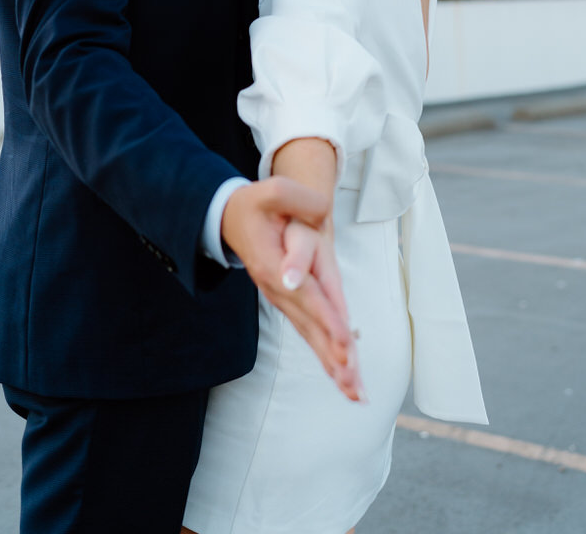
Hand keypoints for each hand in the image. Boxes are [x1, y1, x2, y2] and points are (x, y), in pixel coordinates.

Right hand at [221, 178, 360, 400]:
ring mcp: (282, 299)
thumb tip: (315, 227)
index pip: (305, 295)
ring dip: (334, 366)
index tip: (343, 342)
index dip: (326, 317)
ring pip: (312, 336)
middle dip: (334, 356)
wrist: (229, 217)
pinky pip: (311, 333)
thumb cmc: (255, 204)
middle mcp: (277, 289)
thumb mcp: (270, 191)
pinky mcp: (290, 303)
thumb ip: (296, 200)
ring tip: (357, 394)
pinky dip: (328, 357)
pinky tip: (345, 378)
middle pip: (311, 326)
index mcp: (272, 265)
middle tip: (354, 386)